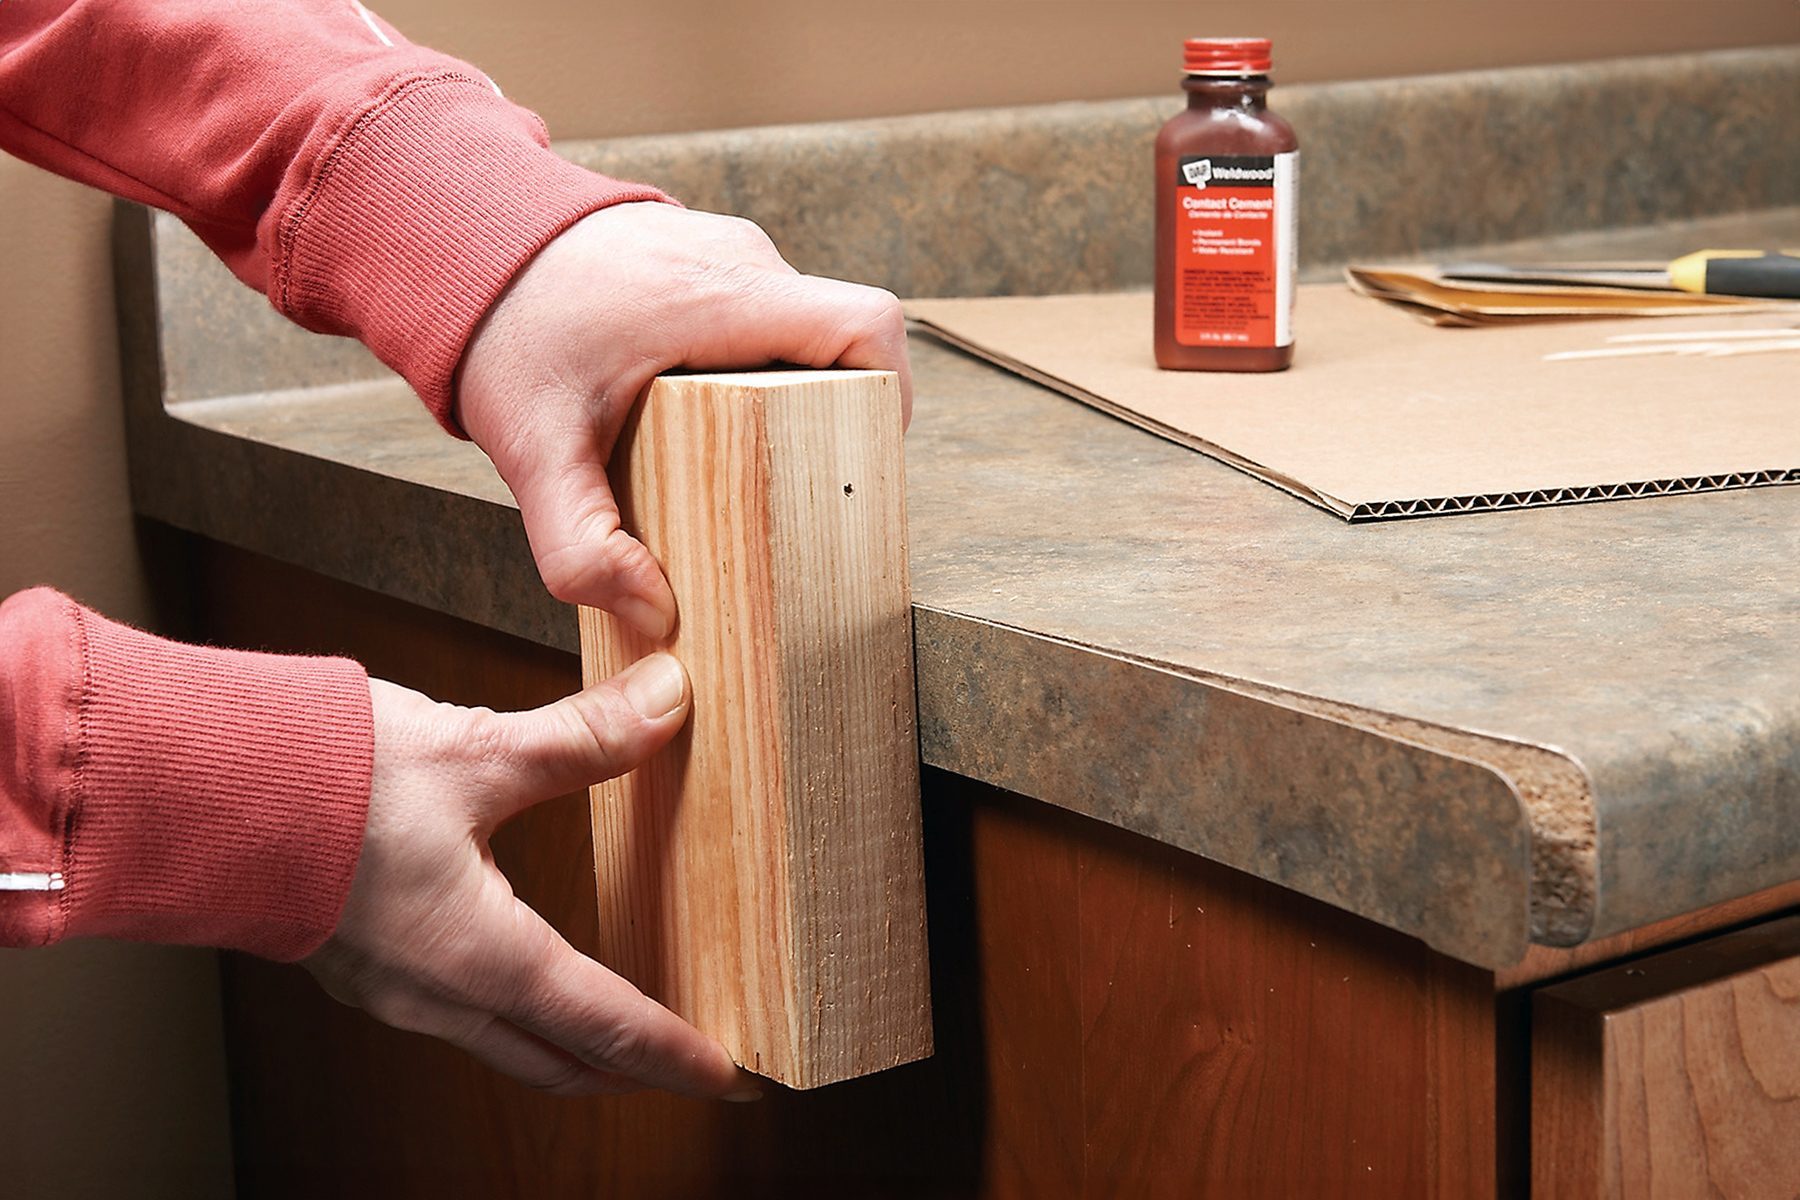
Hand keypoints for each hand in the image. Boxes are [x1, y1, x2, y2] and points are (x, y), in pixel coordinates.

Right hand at [305, 653, 756, 1099]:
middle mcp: (437, 994)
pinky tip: (522, 976)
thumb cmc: (322, 776)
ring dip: (570, 1049)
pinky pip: (456, 1015)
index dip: (678, 1055)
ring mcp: (390, 988)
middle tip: (692, 1070)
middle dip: (631, 1073)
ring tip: (620, 1034)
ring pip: (504, 1045)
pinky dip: (514, 1016)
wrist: (188, 787)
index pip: (609, 1027)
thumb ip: (581, 736)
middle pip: (558, 1062)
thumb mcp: (474, 749)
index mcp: (481, 956)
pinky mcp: (356, 963)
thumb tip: (669, 702)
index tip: (734, 1079)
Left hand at [456, 202, 911, 637]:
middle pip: (841, 342)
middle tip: (795, 484)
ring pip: (802, 328)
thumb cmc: (502, 332)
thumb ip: (581, 544)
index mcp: (726, 297)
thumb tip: (656, 612)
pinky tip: (707, 416)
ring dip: (790, 392)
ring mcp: (726, 248)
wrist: (454, 239)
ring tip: (744, 458)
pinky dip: (756, 365)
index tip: (866, 456)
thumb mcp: (535, 451)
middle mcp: (742, 261)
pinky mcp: (704, 253)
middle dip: (832, 416)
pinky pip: (764, 313)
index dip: (891, 393)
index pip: (869, 323)